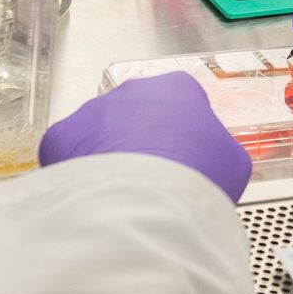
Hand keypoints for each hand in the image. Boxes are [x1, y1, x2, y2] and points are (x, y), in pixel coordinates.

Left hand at [38, 74, 251, 201]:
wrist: (145, 205)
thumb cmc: (196, 178)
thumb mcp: (232, 163)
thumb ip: (218, 150)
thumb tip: (210, 159)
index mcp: (178, 88)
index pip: (181, 104)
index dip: (184, 135)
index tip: (185, 161)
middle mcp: (131, 90)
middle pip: (137, 115)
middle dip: (142, 142)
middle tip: (152, 180)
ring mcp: (92, 111)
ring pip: (100, 134)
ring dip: (109, 158)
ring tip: (123, 194)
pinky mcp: (60, 136)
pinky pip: (70, 154)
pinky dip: (79, 174)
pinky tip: (95, 196)